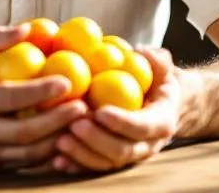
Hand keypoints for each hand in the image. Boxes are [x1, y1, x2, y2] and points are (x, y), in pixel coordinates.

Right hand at [0, 24, 88, 170]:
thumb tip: (28, 28)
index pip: (13, 98)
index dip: (42, 91)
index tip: (68, 81)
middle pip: (27, 132)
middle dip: (59, 120)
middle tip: (83, 106)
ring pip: (31, 154)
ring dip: (60, 139)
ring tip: (81, 123)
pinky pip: (27, 163)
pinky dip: (50, 154)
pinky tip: (67, 138)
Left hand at [52, 47, 181, 173]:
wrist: (158, 104)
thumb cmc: (156, 80)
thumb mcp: (162, 68)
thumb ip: (158, 60)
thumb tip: (142, 52)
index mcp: (161, 123)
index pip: (143, 127)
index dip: (122, 122)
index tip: (100, 112)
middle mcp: (147, 145)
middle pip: (122, 151)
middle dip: (97, 140)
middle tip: (75, 125)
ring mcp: (129, 156)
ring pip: (106, 162)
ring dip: (82, 154)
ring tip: (60, 141)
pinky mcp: (112, 160)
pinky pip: (93, 167)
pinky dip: (76, 165)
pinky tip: (57, 160)